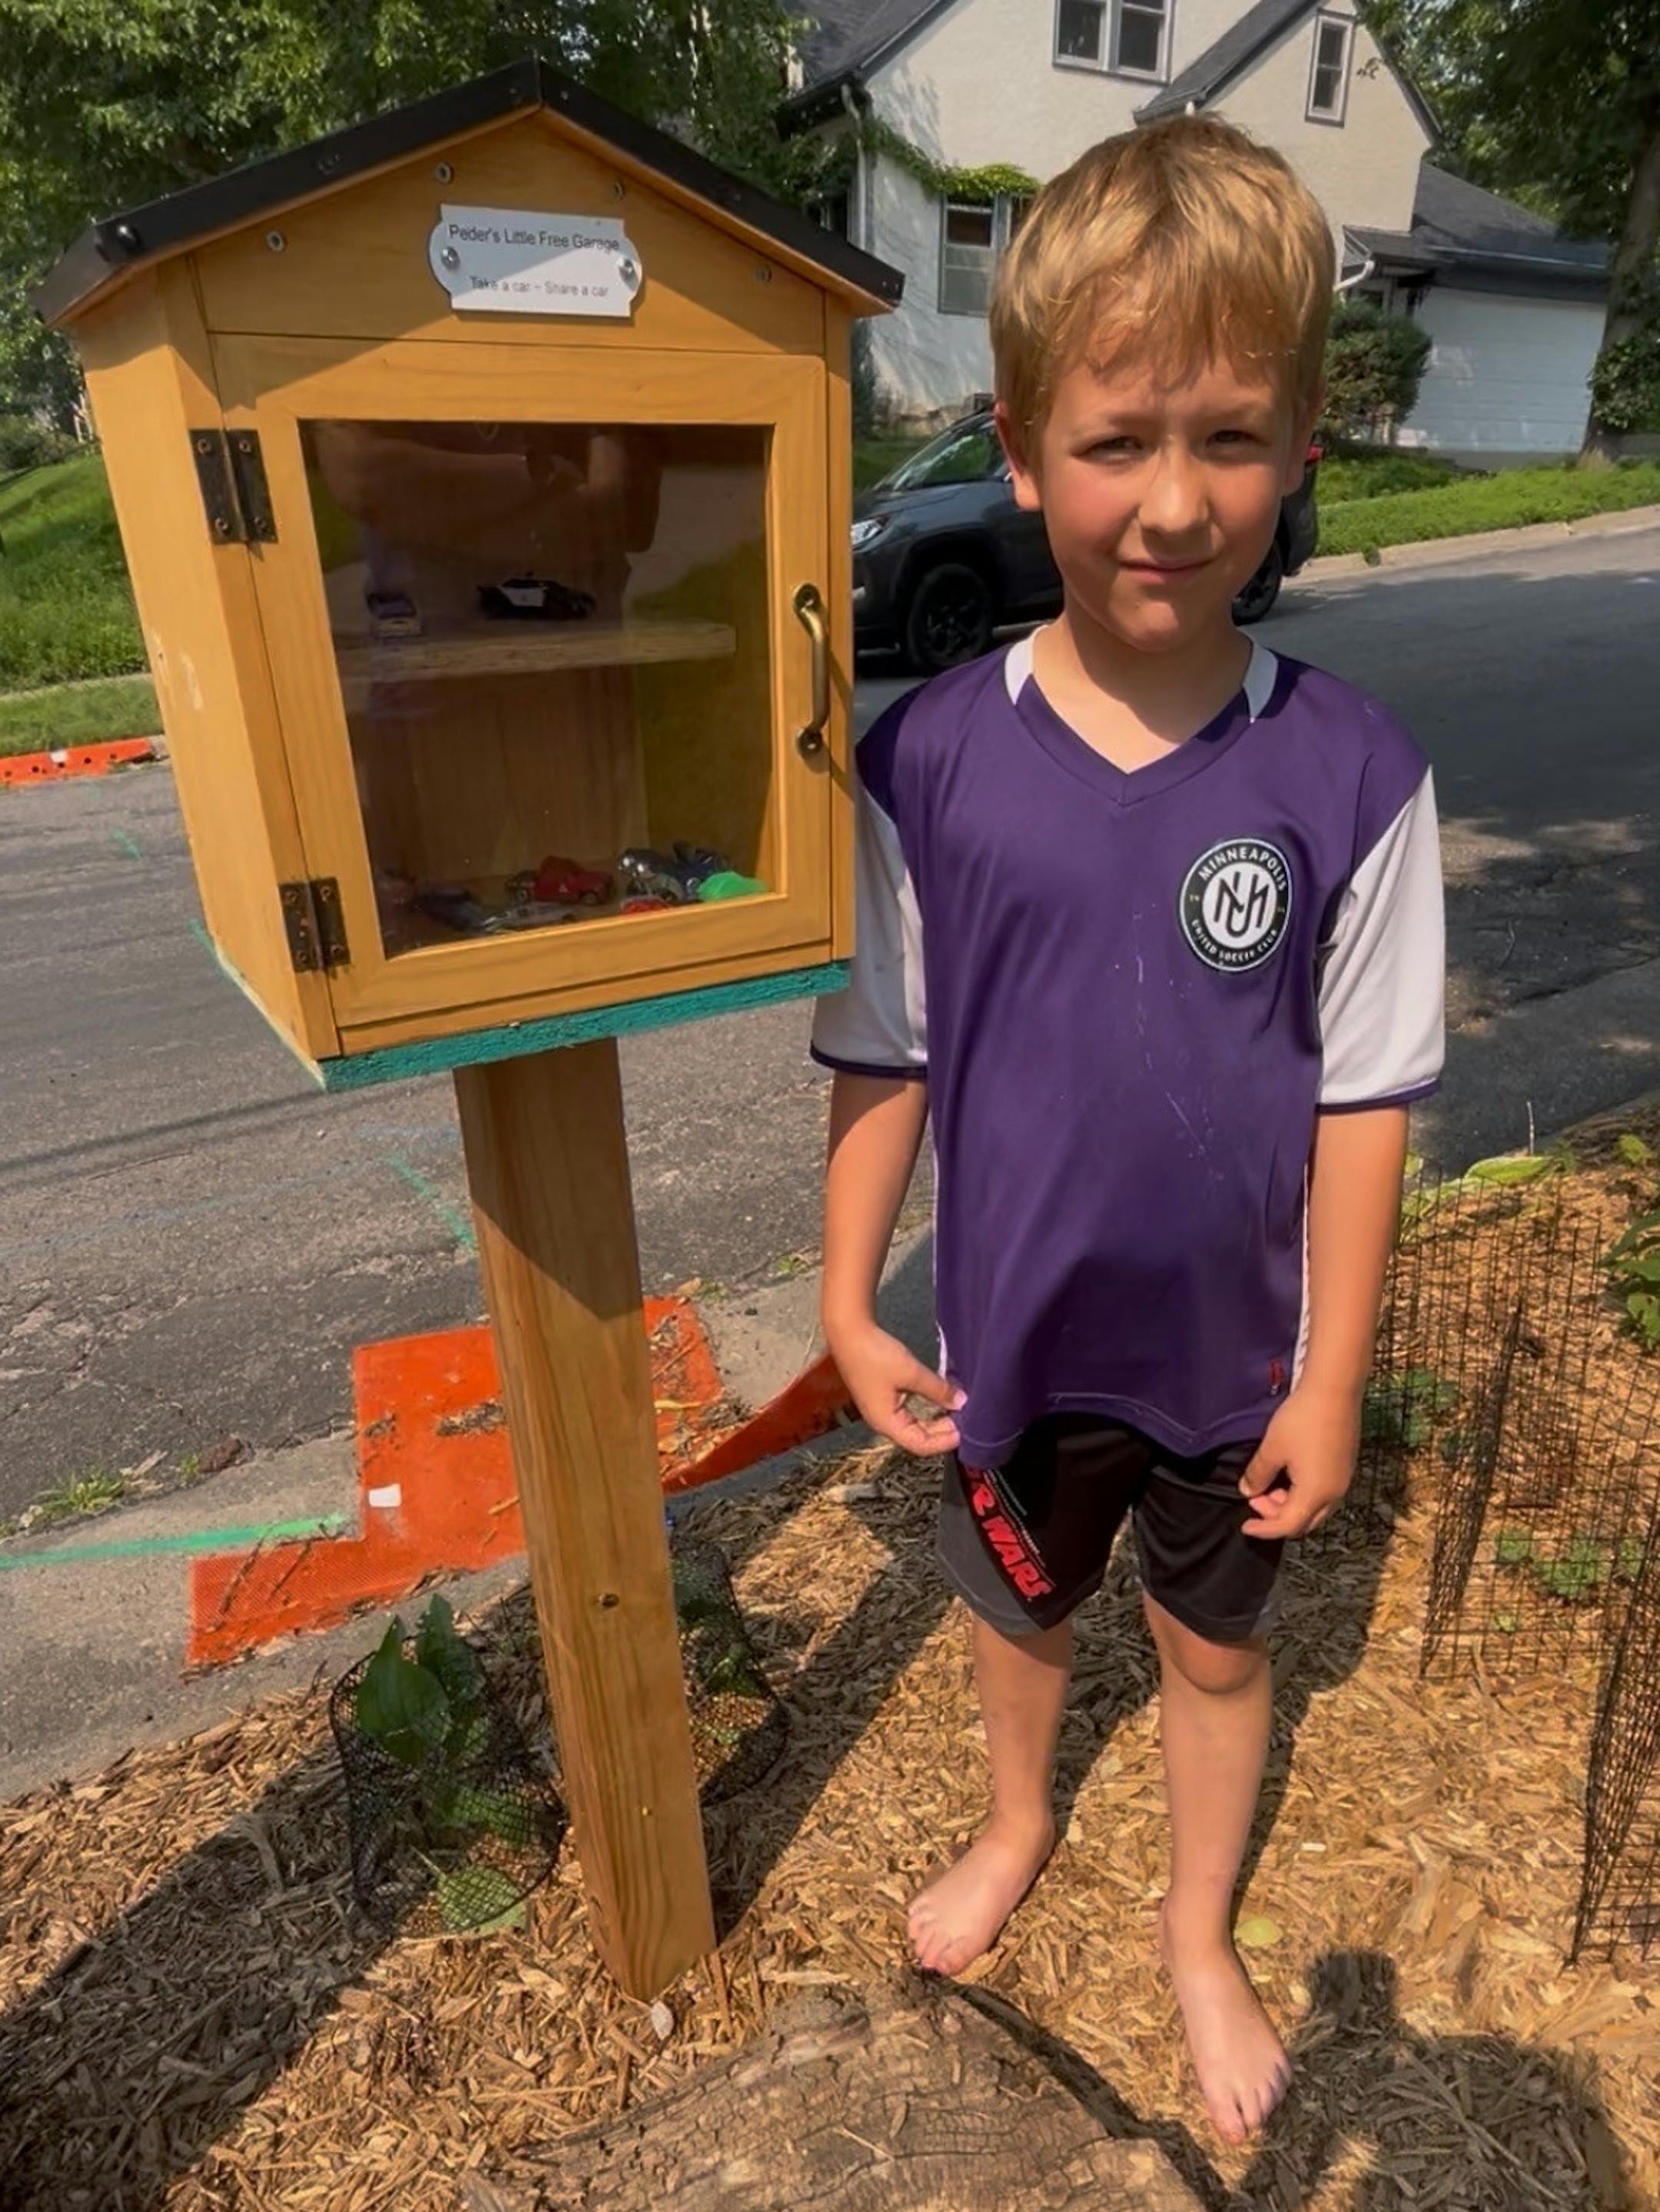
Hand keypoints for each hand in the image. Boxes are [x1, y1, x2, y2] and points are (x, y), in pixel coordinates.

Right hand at [826, 1316, 965, 1455]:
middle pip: (918, 1437)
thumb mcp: (911, 1372)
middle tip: (965, 1420)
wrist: (849, 1332)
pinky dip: (926, 1409)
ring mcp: (882, 1409)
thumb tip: (961, 1402)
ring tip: (956, 1411)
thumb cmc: (874, 1354)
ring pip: (914, 1424)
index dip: (944, 1441)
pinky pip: (909, 1411)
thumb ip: (938, 1389)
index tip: (964, 1431)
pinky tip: (939, 1399)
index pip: (921, 1445)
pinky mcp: (883, 1396)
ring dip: (935, 1419)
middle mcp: (883, 1421)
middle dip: (942, 1430)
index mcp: (886, 1423)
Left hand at [1237, 1382, 1359, 1539]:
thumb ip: (1258, 1475)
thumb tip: (1248, 1491)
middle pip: (1305, 1522)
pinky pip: (1323, 1493)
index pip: (1288, 1525)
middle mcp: (1334, 1493)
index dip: (1264, 1529)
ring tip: (1268, 1485)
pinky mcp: (1345, 1466)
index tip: (1245, 1526)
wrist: (1335, 1389)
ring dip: (1290, 1504)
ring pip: (1315, 1508)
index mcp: (1316, 1494)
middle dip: (1277, 1517)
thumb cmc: (1301, 1420)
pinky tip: (1287, 1474)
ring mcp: (1343, 1480)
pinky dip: (1302, 1493)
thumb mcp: (1272, 1448)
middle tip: (1255, 1498)